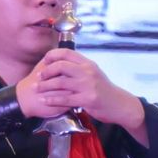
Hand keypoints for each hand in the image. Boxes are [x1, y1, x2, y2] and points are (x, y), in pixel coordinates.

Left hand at [17, 49, 138, 133]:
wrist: (120, 105)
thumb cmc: (105, 90)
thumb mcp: (95, 74)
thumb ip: (80, 68)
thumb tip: (62, 63)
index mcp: (88, 64)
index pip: (66, 52)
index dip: (52, 55)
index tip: (45, 60)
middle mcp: (88, 72)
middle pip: (60, 66)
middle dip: (46, 71)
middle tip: (39, 76)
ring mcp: (88, 86)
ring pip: (59, 82)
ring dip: (45, 86)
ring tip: (37, 88)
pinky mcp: (87, 100)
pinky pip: (64, 99)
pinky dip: (51, 99)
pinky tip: (45, 100)